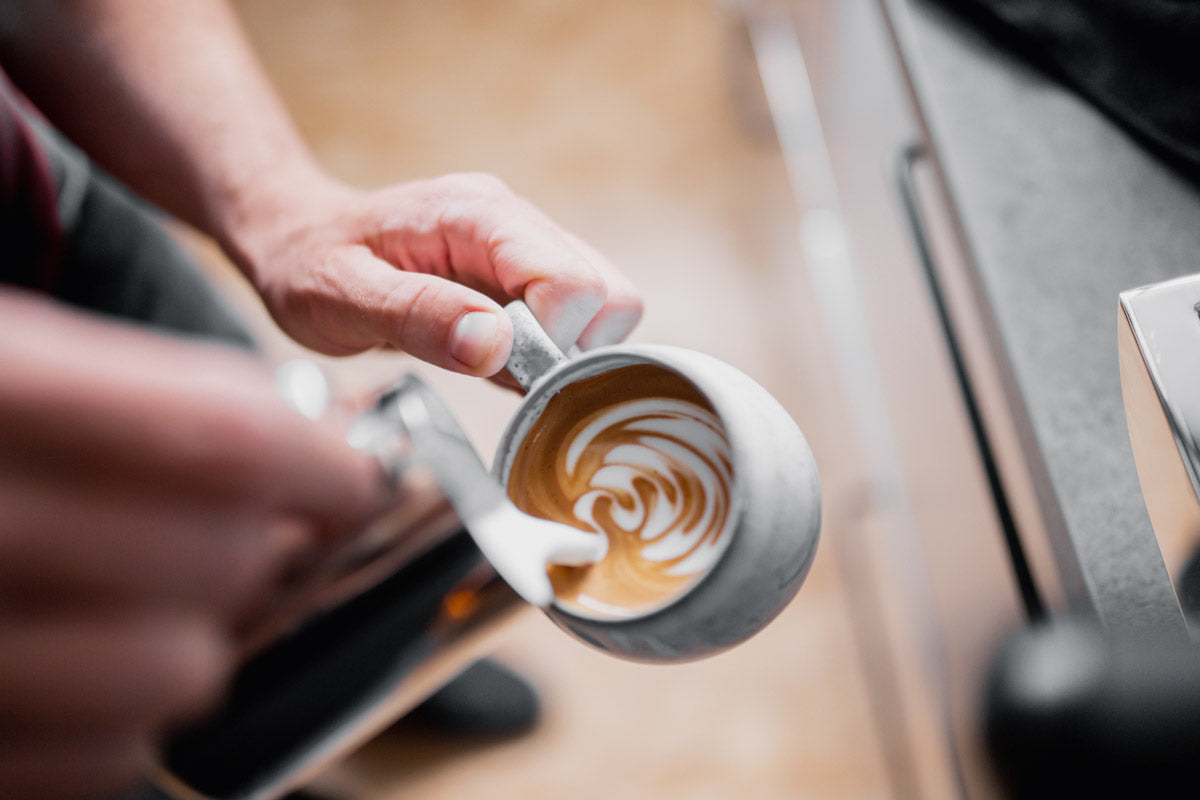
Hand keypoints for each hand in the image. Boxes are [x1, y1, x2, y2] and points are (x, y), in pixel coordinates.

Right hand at [0, 290, 383, 798]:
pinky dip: (124, 723)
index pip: (216, 441)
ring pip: (169, 676)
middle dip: (267, 548)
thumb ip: (123, 395)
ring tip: (165, 597)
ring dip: (202, 637)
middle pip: (214, 562)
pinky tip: (90, 665)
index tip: (353, 475)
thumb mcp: (0, 360)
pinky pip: (93, 763)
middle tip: (263, 529)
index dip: (318, 465)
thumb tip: (291, 439)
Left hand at [227, 172, 642, 376]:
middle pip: (609, 296)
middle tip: (502, 370)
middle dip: (570, 351)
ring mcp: (526, 247)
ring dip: (561, 355)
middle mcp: (515, 223)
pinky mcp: (525, 276)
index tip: (496, 364)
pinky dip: (547, 355)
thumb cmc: (310, 265)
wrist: (297, 238)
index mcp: (477, 215)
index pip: (573, 282)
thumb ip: (419, 317)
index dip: (550, 341)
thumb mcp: (341, 297)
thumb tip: (495, 346)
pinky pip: (574, 321)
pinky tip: (492, 357)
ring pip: (604, 310)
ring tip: (489, 362)